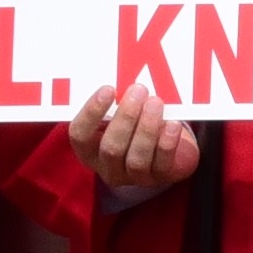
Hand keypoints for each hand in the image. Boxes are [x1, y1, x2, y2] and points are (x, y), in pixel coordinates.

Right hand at [71, 81, 200, 191]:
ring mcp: (133, 177)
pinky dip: (167, 142)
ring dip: (146, 128)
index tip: (108, 88)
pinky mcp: (159, 178)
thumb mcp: (119, 113)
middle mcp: (107, 166)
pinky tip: (172, 124)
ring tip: (156, 103)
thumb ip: (116, 101)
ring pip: (136, 158)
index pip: (80, 134)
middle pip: (111, 148)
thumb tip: (122, 75)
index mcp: (89, 149)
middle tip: (139, 90)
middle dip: (126, 117)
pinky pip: (162, 163)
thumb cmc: (135, 123)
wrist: (166, 147)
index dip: (91, 112)